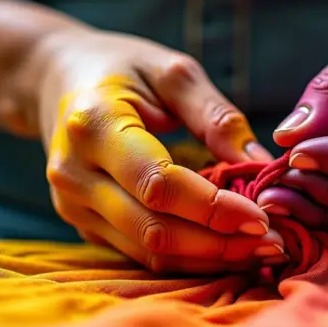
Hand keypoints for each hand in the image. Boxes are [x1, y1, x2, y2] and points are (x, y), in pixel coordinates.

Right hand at [31, 29, 283, 273]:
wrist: (55, 78)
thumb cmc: (121, 68)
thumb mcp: (171, 72)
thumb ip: (216, 116)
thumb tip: (260, 165)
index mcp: (94, 124)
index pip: (159, 183)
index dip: (213, 208)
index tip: (263, 216)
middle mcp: (75, 172)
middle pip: (153, 228)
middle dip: (218, 243)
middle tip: (272, 243)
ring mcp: (72, 203)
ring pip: (146, 251)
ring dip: (206, 258)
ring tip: (256, 251)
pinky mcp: (80, 221)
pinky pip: (138, 252)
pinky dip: (185, 257)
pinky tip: (222, 248)